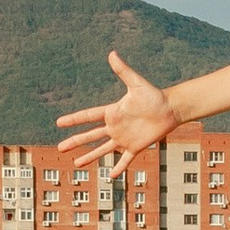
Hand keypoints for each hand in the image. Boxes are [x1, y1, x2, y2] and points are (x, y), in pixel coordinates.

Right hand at [57, 51, 184, 175]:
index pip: (88, 116)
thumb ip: (123, 71)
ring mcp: (124, 138)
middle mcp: (115, 126)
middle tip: (60, 148)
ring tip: (76, 164)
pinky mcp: (135, 147)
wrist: (170, 109)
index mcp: (112, 112)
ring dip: (90, 157)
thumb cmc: (154, 95)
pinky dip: (118, 168)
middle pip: (90, 136)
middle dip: (75, 141)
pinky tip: (110, 176)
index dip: (73, 119)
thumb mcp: (137, 83)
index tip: (59, 122)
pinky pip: (125, 160)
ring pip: (103, 150)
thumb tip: (112, 53)